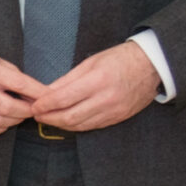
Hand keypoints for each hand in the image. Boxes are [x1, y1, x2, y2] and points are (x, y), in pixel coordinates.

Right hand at [0, 47, 45, 138]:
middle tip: (34, 110)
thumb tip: (38, 96)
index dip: (37, 93)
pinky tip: (4, 122)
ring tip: (19, 116)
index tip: (48, 98)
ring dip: (13, 121)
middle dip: (26, 111)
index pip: (19, 84)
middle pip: (8, 107)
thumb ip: (17, 78)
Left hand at [30, 41, 160, 133]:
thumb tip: (46, 92)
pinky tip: (67, 121)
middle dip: (49, 118)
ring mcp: (114, 110)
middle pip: (70, 117)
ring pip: (81, 125)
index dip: (45, 105)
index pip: (63, 98)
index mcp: (97, 80)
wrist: (152, 65)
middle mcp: (106, 98)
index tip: (34, 106)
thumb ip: (67, 80)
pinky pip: (93, 126)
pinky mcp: (119, 118)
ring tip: (49, 118)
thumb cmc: (119, 59)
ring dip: (61, 124)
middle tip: (37, 115)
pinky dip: (77, 125)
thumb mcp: (90, 63)